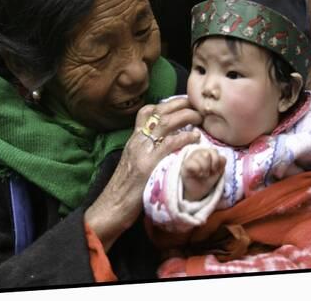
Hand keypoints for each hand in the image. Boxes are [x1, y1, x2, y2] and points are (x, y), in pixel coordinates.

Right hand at [84, 97, 201, 250]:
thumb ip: (146, 151)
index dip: (166, 104)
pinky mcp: (148, 165)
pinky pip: (168, 144)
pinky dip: (184, 137)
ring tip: (199, 118)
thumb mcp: (134, 163)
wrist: (111, 207)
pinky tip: (195, 138)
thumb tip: (163, 145)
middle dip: (180, 103)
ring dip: (185, 116)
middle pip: (158, 112)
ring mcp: (142, 151)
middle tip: (197, 104)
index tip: (183, 103)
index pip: (146, 112)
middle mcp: (137, 141)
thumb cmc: (125, 190)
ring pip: (165, 122)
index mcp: (133, 139)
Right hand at [180, 148, 225, 200]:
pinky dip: (198, 170)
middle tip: (208, 173)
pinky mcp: (185, 165)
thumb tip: (221, 158)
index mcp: (207, 152)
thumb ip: (222, 163)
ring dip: (205, 168)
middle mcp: (198, 152)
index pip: (215, 151)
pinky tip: (197, 174)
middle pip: (208, 153)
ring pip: (202, 156)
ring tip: (203, 174)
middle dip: (210, 165)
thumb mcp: (218, 172)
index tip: (214, 170)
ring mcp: (191, 157)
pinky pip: (193, 163)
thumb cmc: (206, 179)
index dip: (217, 162)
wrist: (197, 192)